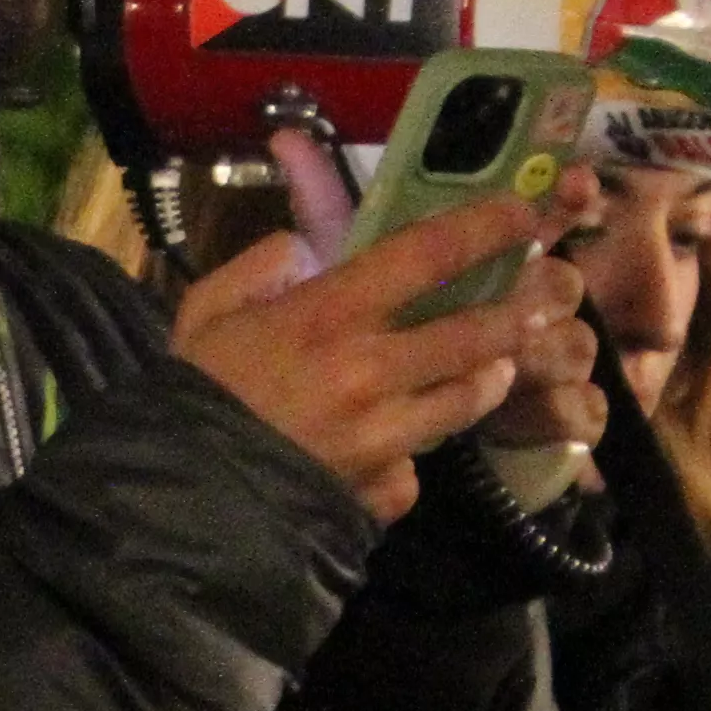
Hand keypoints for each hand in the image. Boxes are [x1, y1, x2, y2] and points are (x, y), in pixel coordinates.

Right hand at [172, 168, 606, 521]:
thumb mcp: (205, 310)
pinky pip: (420, 466)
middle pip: (476, 333)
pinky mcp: (384, 488)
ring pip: (468, 399)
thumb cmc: (193, 395)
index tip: (519, 212)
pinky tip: (398, 450)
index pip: (428, 255)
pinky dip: (414, 455)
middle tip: (530, 302)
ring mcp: (385, 436)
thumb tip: (304, 246)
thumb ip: (259, 266)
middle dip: (514, 312)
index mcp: (327, 314)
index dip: (485, 227)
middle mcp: (370, 370)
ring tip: (491, 367)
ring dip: (488, 377)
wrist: (180, 498)